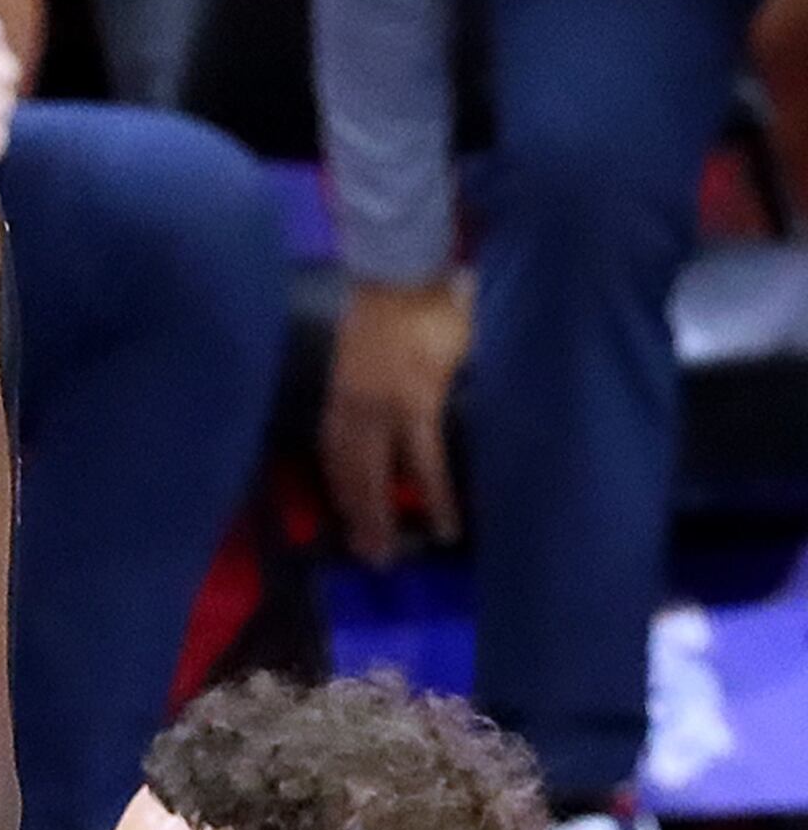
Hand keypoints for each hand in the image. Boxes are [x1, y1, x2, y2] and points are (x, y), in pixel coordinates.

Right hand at [319, 275, 471, 563]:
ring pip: (342, 465)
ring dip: (348, 503)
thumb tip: (500, 413)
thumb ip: (475, 384)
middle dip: (375, 520)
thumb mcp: (472, 346)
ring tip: (353, 534)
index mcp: (413, 403)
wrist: (392, 270)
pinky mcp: (334, 392)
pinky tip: (336, 485)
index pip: (423, 466)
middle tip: (379, 559)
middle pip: (371, 478)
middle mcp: (375, 412)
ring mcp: (348, 402)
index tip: (446, 534)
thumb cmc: (439, 306)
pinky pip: (329, 442)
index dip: (435, 502)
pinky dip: (332, 470)